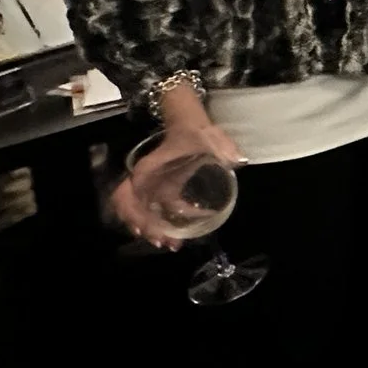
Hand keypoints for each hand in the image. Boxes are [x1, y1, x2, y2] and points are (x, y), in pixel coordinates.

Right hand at [111, 112, 242, 248]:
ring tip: (171, 244)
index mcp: (149, 169)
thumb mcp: (208, 136)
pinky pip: (157, 210)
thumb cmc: (194, 130)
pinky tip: (177, 235)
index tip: (148, 228)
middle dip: (145, 227)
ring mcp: (154, 186)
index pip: (129, 194)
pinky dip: (163, 224)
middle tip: (164, 242)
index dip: (134, 213)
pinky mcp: (164, 190)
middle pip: (132, 208)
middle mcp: (146, 180)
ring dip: (152, 230)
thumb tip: (238, 160)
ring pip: (143, 212)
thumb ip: (222, 146)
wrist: (190, 123)